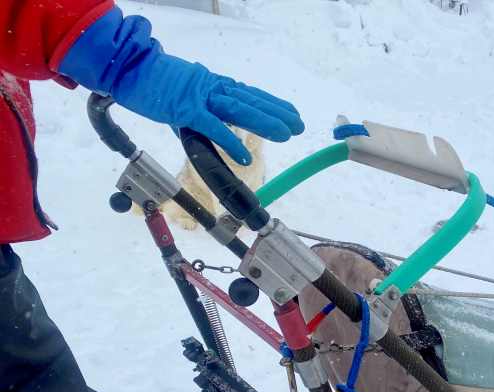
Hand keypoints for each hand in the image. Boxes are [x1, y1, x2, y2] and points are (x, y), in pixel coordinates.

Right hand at [115, 55, 304, 164]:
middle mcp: (211, 88)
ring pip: (238, 109)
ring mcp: (199, 97)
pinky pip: (211, 126)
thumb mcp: (181, 98)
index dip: (271, 103)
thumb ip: (196, 117)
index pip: (248, 94)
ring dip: (264, 122)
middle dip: (276, 113)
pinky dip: (229, 140)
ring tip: (286, 134)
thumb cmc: (151, 84)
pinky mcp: (183, 108)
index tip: (291, 112)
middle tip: (299, 125)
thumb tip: (203, 135)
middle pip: (250, 100)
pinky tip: (244, 155)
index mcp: (212, 85)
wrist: (126, 67)